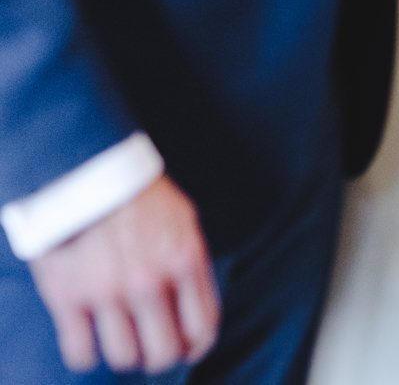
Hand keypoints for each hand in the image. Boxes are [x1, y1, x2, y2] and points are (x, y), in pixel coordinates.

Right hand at [28, 176, 217, 375]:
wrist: (85, 169)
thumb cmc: (138, 194)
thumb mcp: (183, 219)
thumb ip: (191, 261)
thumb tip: (196, 301)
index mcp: (184, 260)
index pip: (203, 327)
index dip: (197, 348)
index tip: (188, 350)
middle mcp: (149, 281)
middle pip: (164, 352)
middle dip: (161, 358)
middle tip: (151, 350)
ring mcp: (107, 292)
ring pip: (124, 358)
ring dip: (125, 357)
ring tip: (121, 344)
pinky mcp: (67, 297)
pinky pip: (80, 353)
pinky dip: (85, 357)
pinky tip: (88, 344)